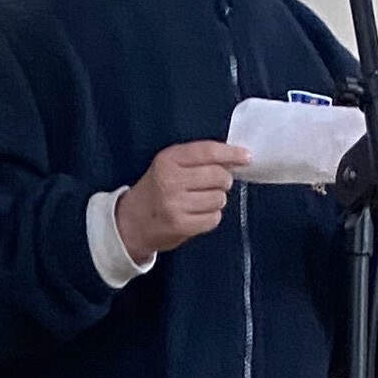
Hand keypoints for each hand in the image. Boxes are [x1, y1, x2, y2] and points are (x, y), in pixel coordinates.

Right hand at [113, 139, 247, 257]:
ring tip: (201, 201)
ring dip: (216, 200)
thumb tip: (235, 158)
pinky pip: (214, 218)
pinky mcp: (181, 226)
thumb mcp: (168, 165)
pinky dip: (211, 216)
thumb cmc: (156, 190)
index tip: (246, 157)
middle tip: (214, 184)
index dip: (231, 154)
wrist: (131, 223)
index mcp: (168, 160)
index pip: (208, 152)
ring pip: (219, 199)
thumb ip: (197, 158)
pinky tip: (198, 214)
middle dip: (223, 180)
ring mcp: (176, 205)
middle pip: (218, 176)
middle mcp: (171, 181)